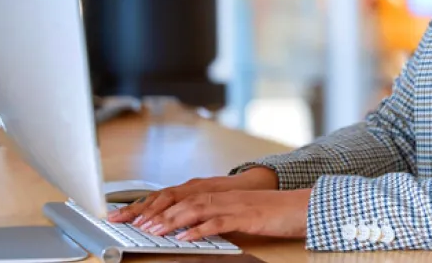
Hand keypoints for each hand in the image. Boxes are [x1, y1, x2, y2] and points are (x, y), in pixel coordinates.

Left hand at [134, 188, 311, 240]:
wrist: (299, 207)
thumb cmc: (271, 212)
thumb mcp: (237, 213)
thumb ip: (215, 217)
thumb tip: (192, 228)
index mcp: (218, 193)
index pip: (178, 196)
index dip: (153, 204)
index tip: (132, 215)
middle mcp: (221, 195)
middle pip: (181, 200)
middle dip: (155, 211)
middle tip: (134, 224)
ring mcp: (232, 204)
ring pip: (195, 208)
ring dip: (171, 220)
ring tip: (154, 231)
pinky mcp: (245, 216)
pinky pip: (218, 222)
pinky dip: (199, 229)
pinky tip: (186, 238)